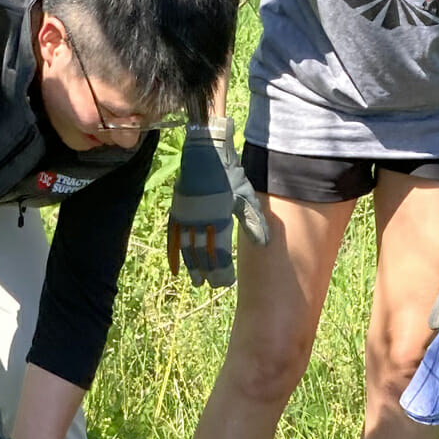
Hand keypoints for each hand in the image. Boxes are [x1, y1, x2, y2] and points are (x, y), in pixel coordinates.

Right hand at [167, 119, 270, 288]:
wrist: (206, 153)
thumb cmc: (230, 175)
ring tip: (197, 281)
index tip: (225, 283)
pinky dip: (176, 252)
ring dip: (192, 266)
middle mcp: (201, 221)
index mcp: (219, 219)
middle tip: (211, 286)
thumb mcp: (246, 197)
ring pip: (188, 248)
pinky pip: (175, 237)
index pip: (220, 253)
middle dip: (208, 272)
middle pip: (203, 254)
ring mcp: (187, 217)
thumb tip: (264, 244)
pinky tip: (178, 265)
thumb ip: (253, 221)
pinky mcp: (177, 211)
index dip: (222, 270)